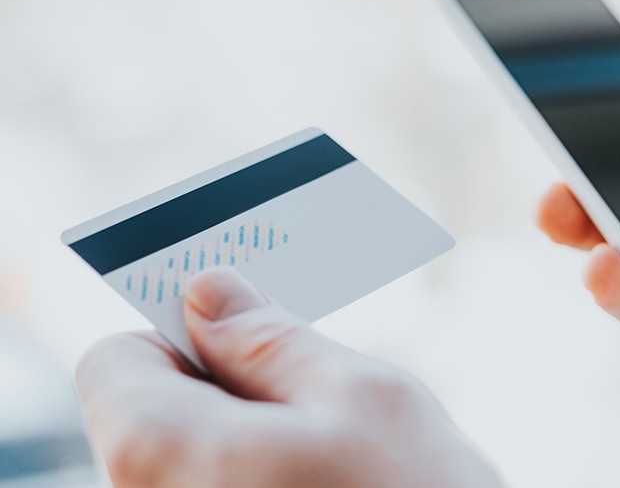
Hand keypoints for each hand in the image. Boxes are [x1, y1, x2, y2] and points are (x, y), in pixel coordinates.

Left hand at [76, 269, 501, 487]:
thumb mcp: (360, 395)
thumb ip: (270, 339)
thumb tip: (211, 294)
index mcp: (160, 450)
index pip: (115, 359)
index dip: (184, 338)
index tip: (244, 340)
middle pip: (152, 416)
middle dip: (224, 395)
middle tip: (309, 406)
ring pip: (190, 463)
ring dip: (248, 448)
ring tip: (327, 466)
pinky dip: (256, 484)